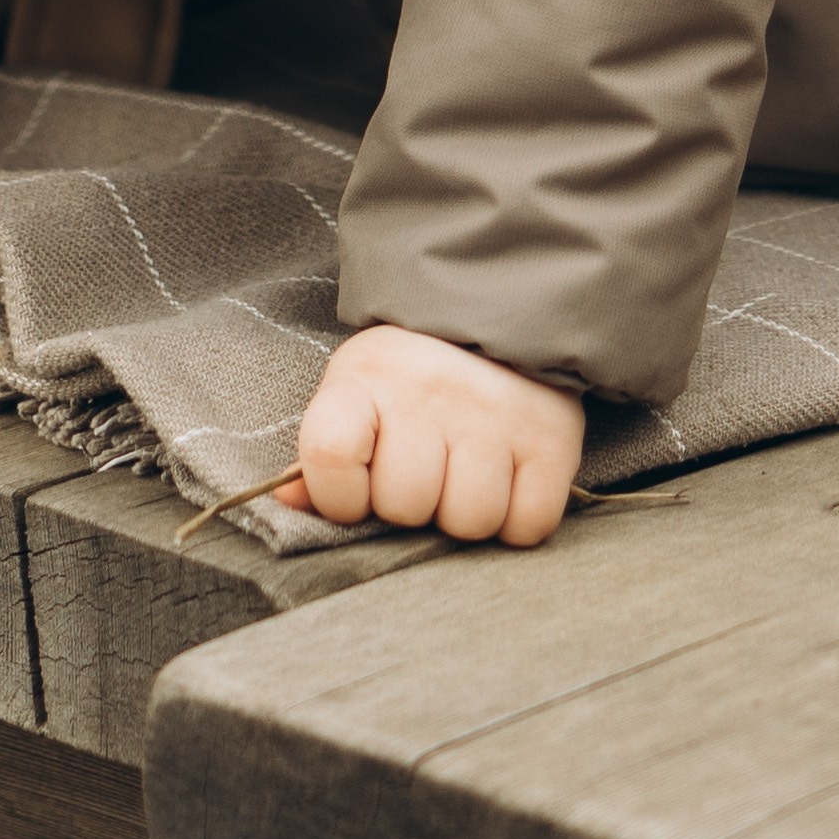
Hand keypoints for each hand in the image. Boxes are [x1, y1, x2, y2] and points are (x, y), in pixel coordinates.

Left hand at [275, 325, 584, 545]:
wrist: (498, 314)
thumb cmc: (410, 375)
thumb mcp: (354, 393)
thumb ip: (323, 454)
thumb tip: (286, 506)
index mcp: (364, 377)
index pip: (328, 456)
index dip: (339, 497)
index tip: (357, 490)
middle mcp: (428, 390)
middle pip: (406, 504)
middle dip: (411, 505)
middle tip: (424, 473)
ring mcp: (493, 413)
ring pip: (470, 521)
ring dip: (465, 515)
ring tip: (464, 475)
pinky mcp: (552, 436)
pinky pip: (528, 524)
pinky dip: (517, 520)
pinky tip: (507, 483)